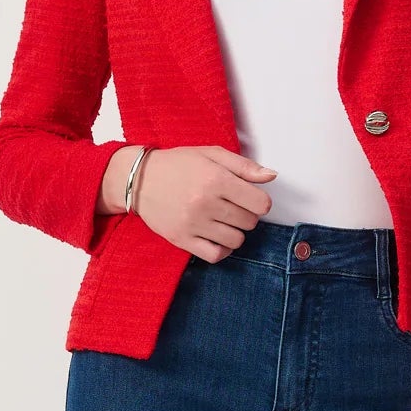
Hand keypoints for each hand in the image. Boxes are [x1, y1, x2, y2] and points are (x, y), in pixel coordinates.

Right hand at [101, 143, 276, 258]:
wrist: (139, 179)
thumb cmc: (178, 165)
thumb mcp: (212, 154)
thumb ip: (244, 166)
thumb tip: (272, 176)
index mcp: (216, 179)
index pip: (260, 204)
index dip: (260, 201)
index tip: (249, 198)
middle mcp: (205, 203)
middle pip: (249, 222)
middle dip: (246, 214)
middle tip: (231, 206)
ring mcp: (193, 224)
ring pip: (236, 240)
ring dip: (235, 232)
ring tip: (223, 220)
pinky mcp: (182, 240)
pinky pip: (216, 255)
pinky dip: (222, 249)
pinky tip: (217, 237)